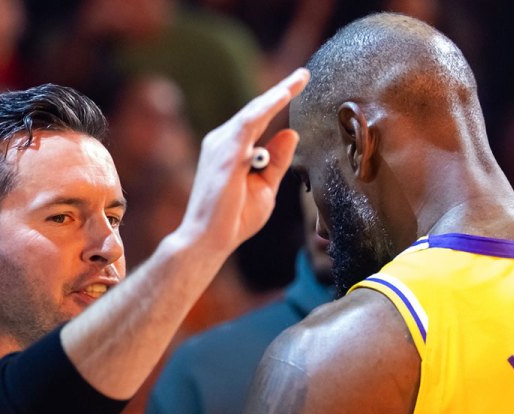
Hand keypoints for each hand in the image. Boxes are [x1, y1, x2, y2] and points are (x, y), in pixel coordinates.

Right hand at [181, 68, 308, 249]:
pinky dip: (265, 108)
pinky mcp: (224, 154)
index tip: (300, 83)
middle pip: (256, 110)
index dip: (278, 100)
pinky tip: (282, 96)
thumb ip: (277, 161)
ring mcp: (221, 145)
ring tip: (299, 80)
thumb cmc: (234, 219)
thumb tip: (291, 132)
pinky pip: (248, 124)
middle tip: (304, 74)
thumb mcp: (265, 187)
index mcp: (233, 149)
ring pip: (253, 112)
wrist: (209, 240)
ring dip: (277, 95)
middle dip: (282, 90)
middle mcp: (223, 141)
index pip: (258, 119)